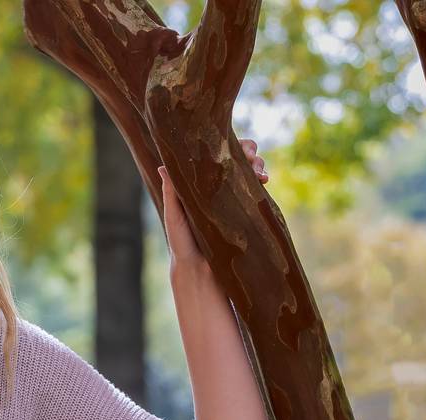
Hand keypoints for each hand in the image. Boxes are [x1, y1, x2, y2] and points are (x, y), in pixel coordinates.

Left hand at [158, 138, 267, 268]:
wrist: (199, 267)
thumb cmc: (182, 240)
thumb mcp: (175, 214)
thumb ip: (171, 192)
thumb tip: (162, 166)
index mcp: (202, 184)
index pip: (216, 157)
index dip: (227, 146)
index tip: (233, 145)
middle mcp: (219, 187)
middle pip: (238, 159)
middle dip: (249, 151)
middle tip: (251, 156)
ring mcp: (235, 198)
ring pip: (251, 171)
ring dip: (259, 164)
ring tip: (259, 171)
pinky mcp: (247, 210)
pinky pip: (257, 190)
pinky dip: (262, 181)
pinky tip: (264, 181)